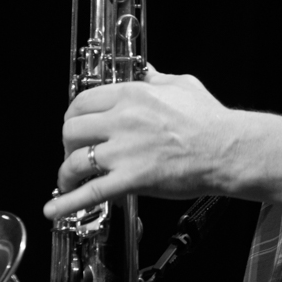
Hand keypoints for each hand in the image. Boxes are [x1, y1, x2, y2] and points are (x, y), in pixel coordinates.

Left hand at [44, 65, 236, 220]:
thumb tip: (145, 71)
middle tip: (72, 151)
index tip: (75, 126)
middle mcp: (122, 120)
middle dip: (66, 143)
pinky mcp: (131, 179)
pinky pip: (90, 193)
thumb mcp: (181, 85)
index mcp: (131, 95)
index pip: (83, 101)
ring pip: (74, 161)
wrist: (228, 150)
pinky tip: (54, 210)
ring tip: (67, 181)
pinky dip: (67, 203)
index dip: (73, 115)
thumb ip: (156, 78)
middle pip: (71, 129)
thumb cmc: (210, 120)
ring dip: (65, 173)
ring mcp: (124, 151)